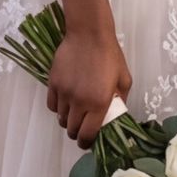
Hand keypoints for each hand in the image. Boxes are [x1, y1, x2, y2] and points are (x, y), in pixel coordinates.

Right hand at [46, 22, 129, 146]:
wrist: (89, 34)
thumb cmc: (110, 55)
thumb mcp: (124, 79)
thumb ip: (120, 100)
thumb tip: (116, 114)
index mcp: (99, 104)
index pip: (87, 135)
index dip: (87, 143)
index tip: (88, 142)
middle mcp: (79, 102)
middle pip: (72, 130)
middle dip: (77, 133)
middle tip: (82, 127)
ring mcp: (64, 93)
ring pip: (60, 118)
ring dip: (67, 120)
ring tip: (74, 112)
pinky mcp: (53, 83)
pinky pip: (51, 105)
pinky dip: (57, 108)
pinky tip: (64, 102)